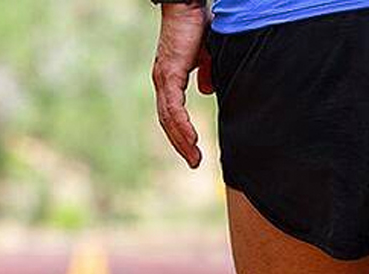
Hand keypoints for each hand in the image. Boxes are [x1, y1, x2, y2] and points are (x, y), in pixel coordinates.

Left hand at [152, 3, 213, 167]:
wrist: (187, 4)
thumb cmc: (197, 25)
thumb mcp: (206, 55)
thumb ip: (206, 74)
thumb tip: (206, 91)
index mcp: (169, 80)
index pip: (171, 114)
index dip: (180, 134)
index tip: (192, 151)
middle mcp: (162, 82)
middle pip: (168, 122)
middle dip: (181, 144)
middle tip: (194, 162)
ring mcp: (163, 79)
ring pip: (169, 119)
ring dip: (182, 141)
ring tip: (194, 157)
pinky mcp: (169, 74)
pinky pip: (174, 107)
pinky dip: (182, 125)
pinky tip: (192, 139)